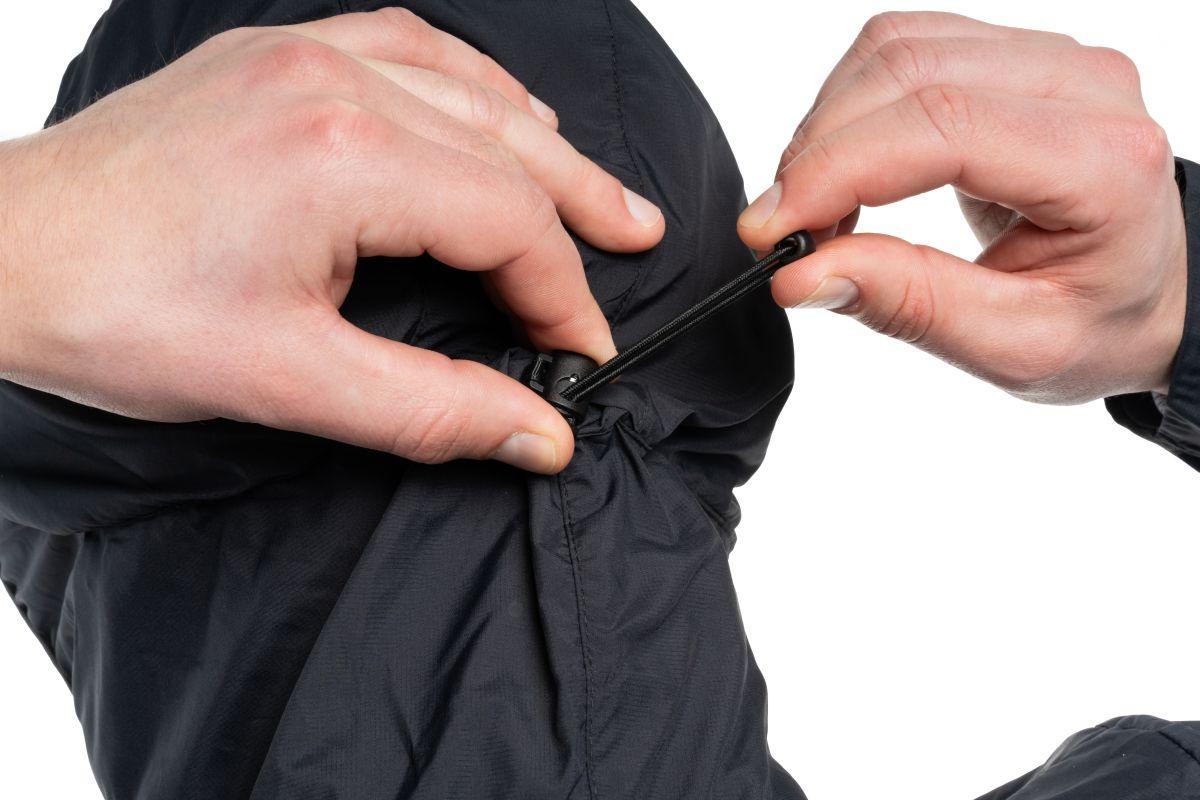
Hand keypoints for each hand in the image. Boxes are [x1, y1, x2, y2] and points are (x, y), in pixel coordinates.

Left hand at [0, 9, 664, 472]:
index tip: (583, 353)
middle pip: (508, 147)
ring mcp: (302, 57)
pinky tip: (494, 110)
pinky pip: (404, 46)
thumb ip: (433, 409)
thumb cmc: (118, 313)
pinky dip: (467, 85)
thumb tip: (541, 435)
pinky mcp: (274, 57)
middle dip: (580, 206)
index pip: (509, 222)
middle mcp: (335, 85)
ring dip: (538, 142)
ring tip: (592, 185)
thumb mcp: (288, 383)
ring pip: (467, 89)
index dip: (562, 294)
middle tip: (639, 238)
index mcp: (345, 159)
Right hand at [738, 11, 1186, 402]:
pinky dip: (848, 107)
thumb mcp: (1012, 346)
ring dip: (826, 126)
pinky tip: (844, 169)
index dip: (836, 171)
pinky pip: (902, 47)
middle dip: (817, 151)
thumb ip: (908, 305)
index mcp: (1105, 162)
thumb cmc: (1095, 322)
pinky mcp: (1010, 54)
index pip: (945, 128)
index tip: (769, 231)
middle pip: (909, 72)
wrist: (1147, 289)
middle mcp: (1084, 86)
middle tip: (778, 232)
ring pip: (895, 48)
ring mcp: (1048, 58)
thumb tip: (800, 273)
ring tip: (814, 209)